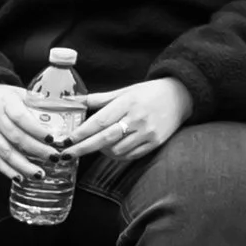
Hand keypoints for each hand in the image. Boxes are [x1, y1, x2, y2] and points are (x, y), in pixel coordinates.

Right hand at [0, 82, 55, 178]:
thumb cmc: (2, 96)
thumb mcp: (18, 92)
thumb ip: (36, 102)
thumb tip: (61, 109)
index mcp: (6, 103)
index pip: (21, 118)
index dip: (36, 130)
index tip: (52, 139)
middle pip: (16, 137)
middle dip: (37, 150)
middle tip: (54, 158)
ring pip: (5, 152)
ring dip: (23, 166)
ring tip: (40, 174)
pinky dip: (7, 170)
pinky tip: (20, 178)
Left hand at [70, 78, 192, 173]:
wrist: (180, 96)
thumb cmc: (149, 92)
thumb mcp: (125, 90)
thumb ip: (100, 98)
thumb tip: (75, 101)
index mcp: (127, 102)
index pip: (99, 121)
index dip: (81, 132)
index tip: (66, 140)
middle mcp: (137, 118)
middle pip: (104, 139)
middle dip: (82, 148)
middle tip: (65, 155)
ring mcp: (147, 132)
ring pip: (116, 150)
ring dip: (101, 151)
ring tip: (96, 145)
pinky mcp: (154, 143)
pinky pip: (130, 155)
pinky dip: (117, 155)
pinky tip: (111, 149)